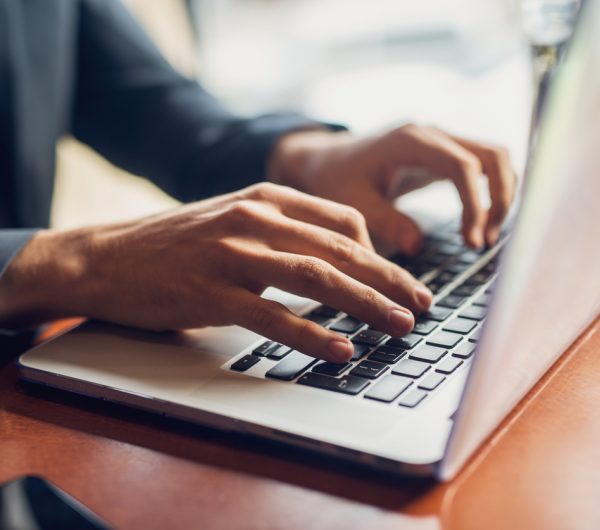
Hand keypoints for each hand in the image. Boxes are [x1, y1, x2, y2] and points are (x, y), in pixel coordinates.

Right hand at [0, 183, 432, 361]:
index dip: (380, 253)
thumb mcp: (233, 220)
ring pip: (316, 278)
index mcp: (266, 197)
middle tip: (422, 305)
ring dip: (364, 305)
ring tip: (399, 326)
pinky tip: (340, 350)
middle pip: (340, 250)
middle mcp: (254, 218)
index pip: (343, 220)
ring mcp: (232, 254)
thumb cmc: (176, 243)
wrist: (107, 257)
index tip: (401, 280)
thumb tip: (332, 259)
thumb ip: (281, 231)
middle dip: (389, 280)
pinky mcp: (211, 292)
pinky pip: (273, 315)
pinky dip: (312, 335)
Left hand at [270, 124, 516, 252]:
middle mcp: (432, 134)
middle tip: (484, 241)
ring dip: (501, 195)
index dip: (475, 204)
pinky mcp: (444, 153)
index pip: (461, 165)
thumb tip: (416, 247)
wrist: (329, 159)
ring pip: (495, 157)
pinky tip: (480, 222)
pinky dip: (492, 191)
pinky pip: (483, 165)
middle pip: (492, 154)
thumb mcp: (352, 201)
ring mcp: (441, 140)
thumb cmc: (336, 178)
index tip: (471, 241)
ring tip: (484, 237)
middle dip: (500, 198)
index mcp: (409, 140)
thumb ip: (384, 221)